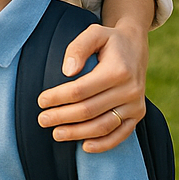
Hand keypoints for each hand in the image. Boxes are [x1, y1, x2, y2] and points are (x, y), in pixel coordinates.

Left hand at [36, 20, 146, 151]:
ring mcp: (135, 105)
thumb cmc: (108, 39)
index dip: (58, 97)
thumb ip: (78, 48)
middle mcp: (129, 91)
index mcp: (117, 71)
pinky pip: (122, 134)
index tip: (40, 101)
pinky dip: (104, 144)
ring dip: (78, 133)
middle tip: (42, 120)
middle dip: (63, 117)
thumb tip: (67, 71)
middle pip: (89, 110)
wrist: (135, 47)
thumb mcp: (93, 32)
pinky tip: (85, 147)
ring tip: (56, 134)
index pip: (80, 90)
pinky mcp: (138, 114)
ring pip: (103, 126)